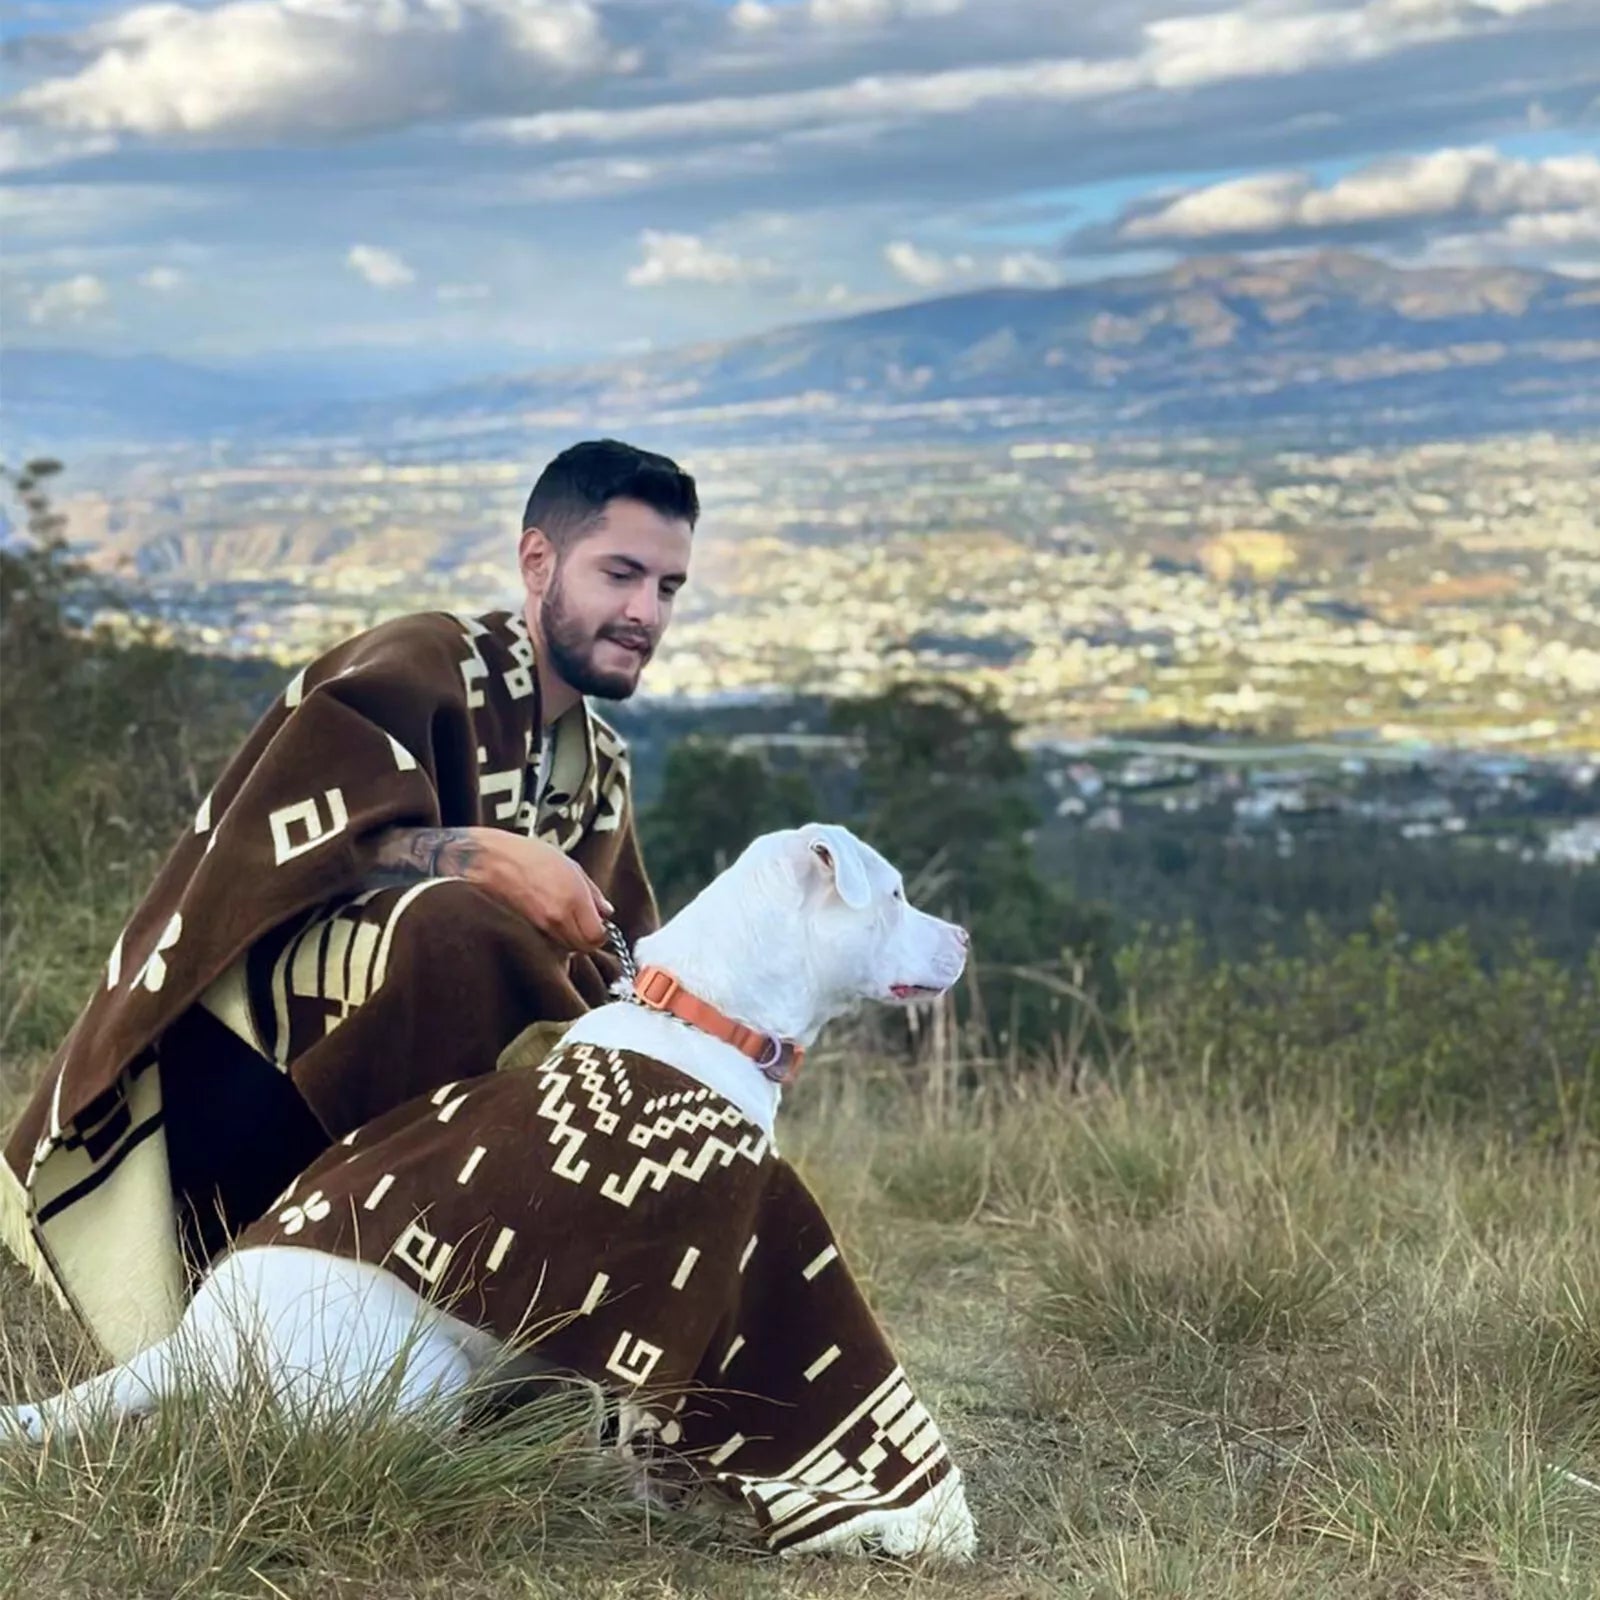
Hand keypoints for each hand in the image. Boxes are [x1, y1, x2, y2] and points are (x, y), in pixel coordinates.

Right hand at [369, 825, 612, 950]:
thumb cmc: (524, 856)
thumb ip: (591, 892)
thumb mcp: (567, 865)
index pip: (597, 938)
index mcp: (571, 899)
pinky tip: (535, 926)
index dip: (597, 932)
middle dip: (581, 939)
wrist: (479, 860)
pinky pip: (540, 950)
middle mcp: (555, 919)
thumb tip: (607, 912)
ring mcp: (534, 931)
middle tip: (572, 922)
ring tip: (552, 921)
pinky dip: (543, 944)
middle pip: (580, 949)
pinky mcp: (517, 937)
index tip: (592, 923)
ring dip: (562, 942)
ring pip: (560, 952)